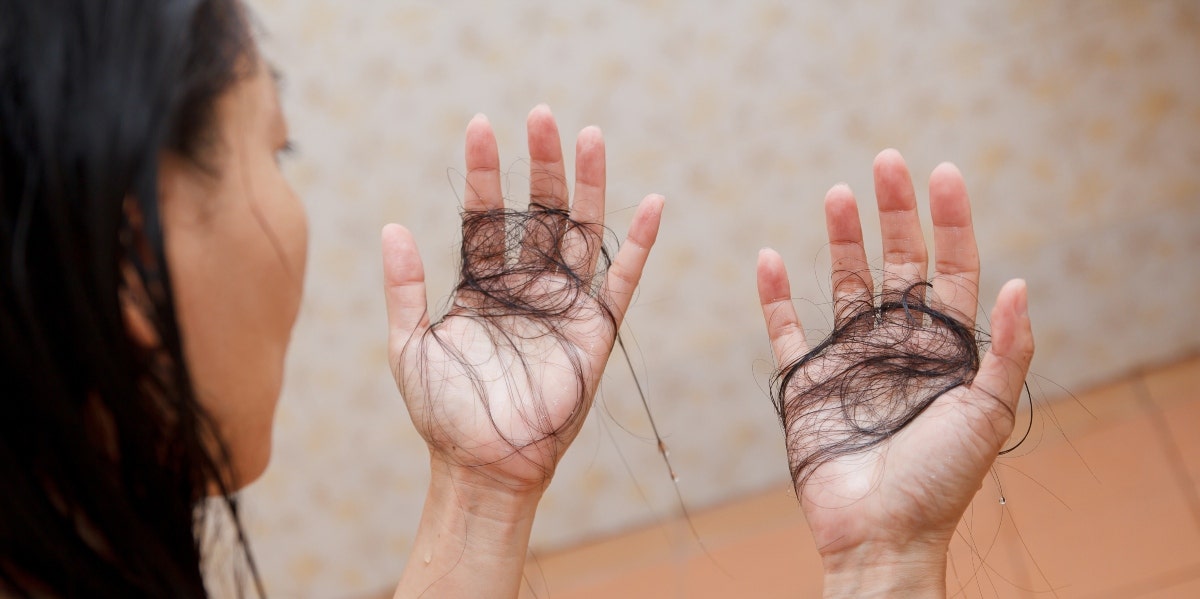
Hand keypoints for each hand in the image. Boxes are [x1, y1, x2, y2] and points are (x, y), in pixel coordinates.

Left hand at [383, 105, 662, 494]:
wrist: (482, 466)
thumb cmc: (443, 415)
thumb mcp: (409, 346)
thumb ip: (405, 288)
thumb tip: (393, 226)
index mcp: (482, 287)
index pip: (485, 215)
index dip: (483, 172)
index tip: (480, 126)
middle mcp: (525, 287)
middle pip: (538, 211)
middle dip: (539, 164)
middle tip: (540, 115)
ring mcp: (562, 305)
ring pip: (581, 231)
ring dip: (588, 185)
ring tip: (589, 135)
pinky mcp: (595, 330)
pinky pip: (623, 280)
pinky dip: (639, 244)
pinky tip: (652, 203)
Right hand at [757, 150, 1033, 594]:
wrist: (879, 532)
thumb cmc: (939, 480)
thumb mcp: (986, 414)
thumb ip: (1007, 351)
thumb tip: (1021, 282)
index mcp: (944, 349)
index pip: (950, 269)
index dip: (950, 222)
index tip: (942, 174)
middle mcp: (898, 344)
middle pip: (898, 262)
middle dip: (896, 213)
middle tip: (887, 162)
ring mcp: (850, 359)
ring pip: (845, 283)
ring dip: (841, 239)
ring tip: (838, 193)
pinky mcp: (806, 381)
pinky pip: (786, 330)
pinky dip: (774, 296)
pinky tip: (769, 257)